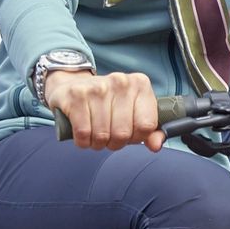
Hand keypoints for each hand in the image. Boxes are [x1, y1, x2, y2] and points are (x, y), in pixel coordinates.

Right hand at [48, 69, 164, 152]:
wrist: (73, 84)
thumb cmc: (107, 102)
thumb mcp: (132, 111)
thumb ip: (149, 130)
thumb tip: (156, 145)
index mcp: (140, 84)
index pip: (146, 125)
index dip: (137, 137)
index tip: (129, 133)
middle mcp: (120, 82)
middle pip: (123, 134)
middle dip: (115, 143)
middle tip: (109, 136)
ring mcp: (98, 88)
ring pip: (102, 136)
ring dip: (97, 143)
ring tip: (95, 133)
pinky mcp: (77, 95)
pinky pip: (83, 133)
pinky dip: (83, 141)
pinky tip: (83, 133)